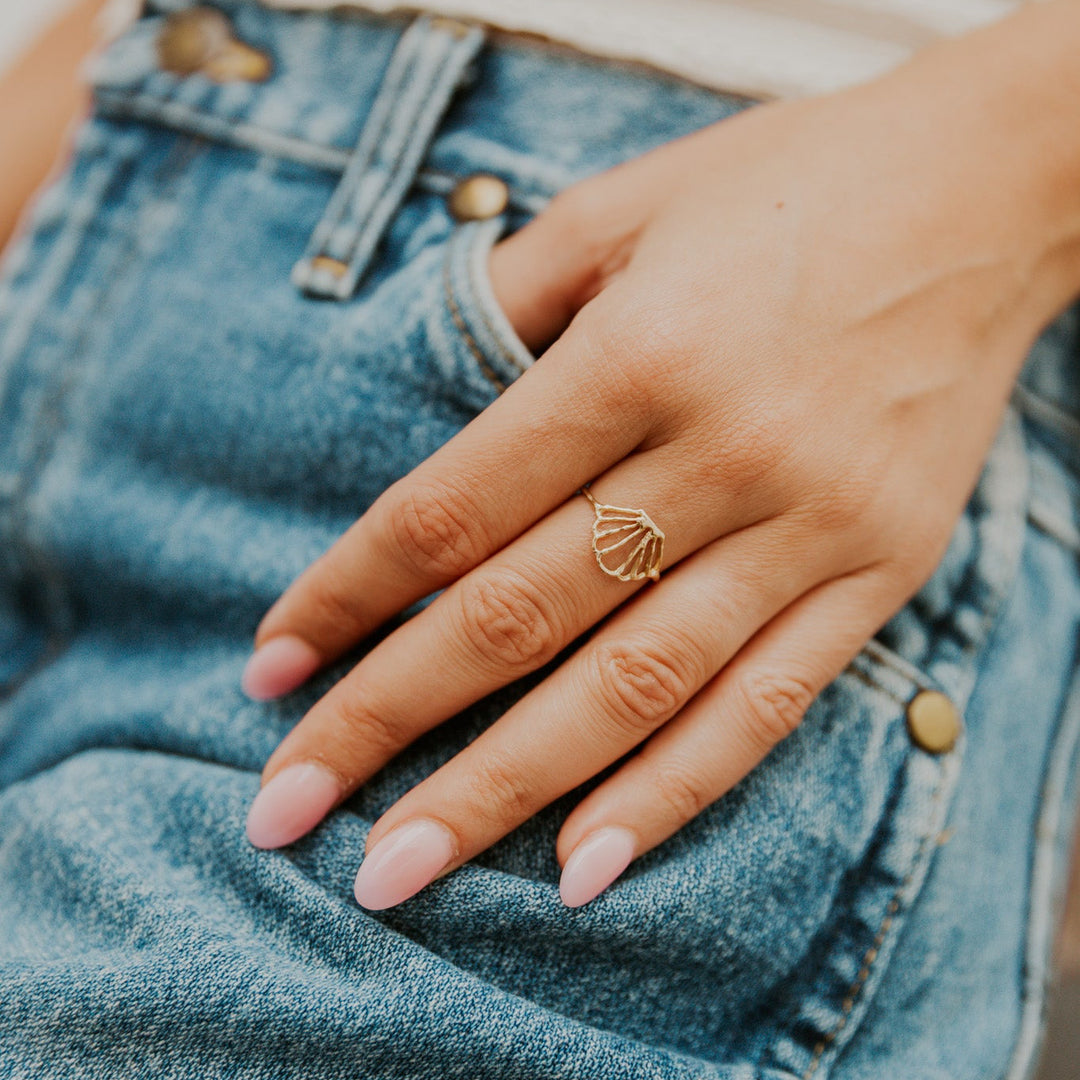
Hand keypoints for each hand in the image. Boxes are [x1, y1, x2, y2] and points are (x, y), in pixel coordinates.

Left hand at [239, 33, 1079, 910]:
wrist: (984, 194)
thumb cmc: (780, 191)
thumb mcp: (622, 211)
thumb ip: (508, 310)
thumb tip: (412, 412)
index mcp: (640, 353)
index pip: (453, 508)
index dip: (348, 595)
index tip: (270, 668)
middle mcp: (720, 453)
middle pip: (521, 615)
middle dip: (387, 720)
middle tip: (283, 811)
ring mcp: (808, 527)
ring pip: (631, 688)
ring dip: (501, 791)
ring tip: (397, 873)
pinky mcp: (879, 574)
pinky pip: (766, 705)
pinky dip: (673, 795)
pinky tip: (583, 869)